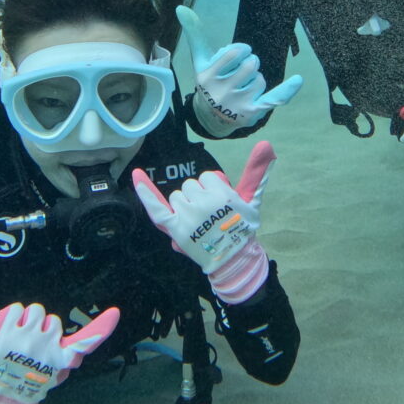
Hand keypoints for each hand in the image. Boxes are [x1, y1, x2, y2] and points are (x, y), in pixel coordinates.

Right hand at [0, 301, 119, 403]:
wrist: (7, 400)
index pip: (19, 310)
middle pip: (39, 314)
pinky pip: (87, 339)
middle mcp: (34, 342)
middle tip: (17, 349)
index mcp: (10, 336)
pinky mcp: (66, 358)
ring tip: (33, 352)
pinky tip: (115, 313)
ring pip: (54, 323)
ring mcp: (52, 350)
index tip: (3, 340)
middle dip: (28, 325)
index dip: (11, 321)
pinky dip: (102, 327)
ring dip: (45, 332)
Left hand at [132, 141, 275, 303]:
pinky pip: (156, 206)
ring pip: (177, 196)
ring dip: (184, 204)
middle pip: (191, 186)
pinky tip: (136, 175)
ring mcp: (186, 214)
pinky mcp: (174, 226)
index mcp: (221, 193)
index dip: (213, 189)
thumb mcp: (253, 200)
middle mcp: (202, 201)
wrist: (232, 259)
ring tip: (197, 221)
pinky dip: (145, 191)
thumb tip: (266, 143)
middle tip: (210, 215)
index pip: (207, 178)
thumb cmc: (242, 229)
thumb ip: (257, 172)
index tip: (220, 204)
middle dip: (198, 196)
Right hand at [177, 5, 301, 137]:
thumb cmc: (209, 81)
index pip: (236, 52)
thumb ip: (194, 33)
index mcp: (207, 75)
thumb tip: (180, 7)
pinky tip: (298, 80)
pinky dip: (287, 90)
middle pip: (251, 64)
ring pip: (260, 79)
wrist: (212, 118)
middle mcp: (221, 91)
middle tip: (238, 76)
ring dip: (256, 81)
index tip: (236, 57)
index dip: (242, 51)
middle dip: (249, 66)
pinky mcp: (252, 112)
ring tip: (243, 89)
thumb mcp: (200, 59)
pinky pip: (274, 98)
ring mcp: (237, 104)